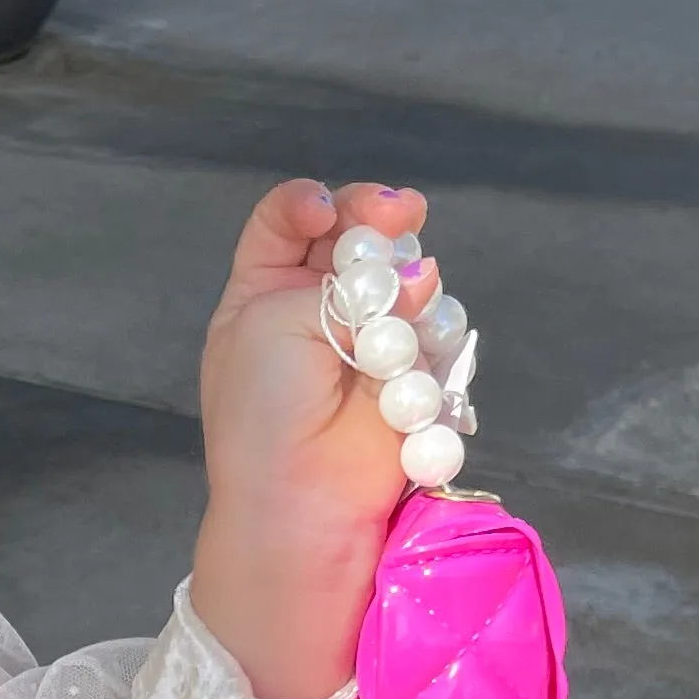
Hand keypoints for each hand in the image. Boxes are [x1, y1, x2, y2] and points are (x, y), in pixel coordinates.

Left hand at [190, 178, 430, 698]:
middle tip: (399, 214)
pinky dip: (431, 325)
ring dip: (404, 280)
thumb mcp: (272, 319)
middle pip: (355, 236)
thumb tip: (415, 271)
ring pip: (403, 275)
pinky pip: (436, 324)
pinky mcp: (411, 368)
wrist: (303, 495)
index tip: (325, 209)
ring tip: (396, 308)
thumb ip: (338, 281)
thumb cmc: (265, 408)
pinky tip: (412, 349)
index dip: (310, 203)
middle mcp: (314, 308)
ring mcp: (366, 338)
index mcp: (261, 292)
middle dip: (376, 219)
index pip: (288, 220)